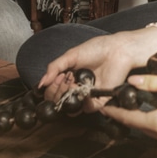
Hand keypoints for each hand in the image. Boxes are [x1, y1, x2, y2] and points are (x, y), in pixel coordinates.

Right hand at [39, 28, 156, 112]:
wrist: (116, 50)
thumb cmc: (96, 49)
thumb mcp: (71, 55)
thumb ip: (54, 68)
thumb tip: (40, 84)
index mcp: (69, 79)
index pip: (52, 92)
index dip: (50, 88)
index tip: (55, 77)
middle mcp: (77, 89)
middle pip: (59, 102)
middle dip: (56, 91)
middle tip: (62, 78)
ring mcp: (87, 96)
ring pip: (70, 108)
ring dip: (67, 95)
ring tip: (71, 82)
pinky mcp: (99, 101)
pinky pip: (86, 108)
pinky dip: (81, 98)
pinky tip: (82, 86)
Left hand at [100, 72, 156, 147]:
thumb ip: (152, 82)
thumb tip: (132, 81)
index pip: (129, 118)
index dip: (113, 112)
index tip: (101, 107)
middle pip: (138, 126)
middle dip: (127, 114)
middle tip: (116, 101)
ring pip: (150, 130)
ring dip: (142, 118)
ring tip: (134, 103)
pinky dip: (155, 122)